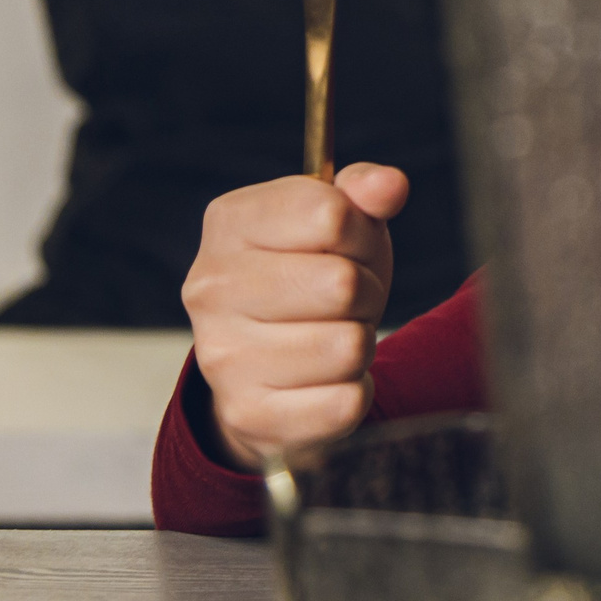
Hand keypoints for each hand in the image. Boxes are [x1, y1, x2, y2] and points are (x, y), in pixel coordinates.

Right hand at [181, 162, 405, 470]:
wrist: (269, 369)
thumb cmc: (311, 277)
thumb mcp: (339, 224)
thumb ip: (364, 192)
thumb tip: (390, 185)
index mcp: (229, 223)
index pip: (330, 215)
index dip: (360, 232)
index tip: (344, 246)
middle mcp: (210, 288)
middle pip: (342, 284)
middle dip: (364, 292)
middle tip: (342, 301)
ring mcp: (222, 356)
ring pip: (349, 346)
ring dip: (359, 344)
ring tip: (330, 337)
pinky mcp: (248, 415)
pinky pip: (345, 402)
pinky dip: (352, 392)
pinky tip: (324, 381)